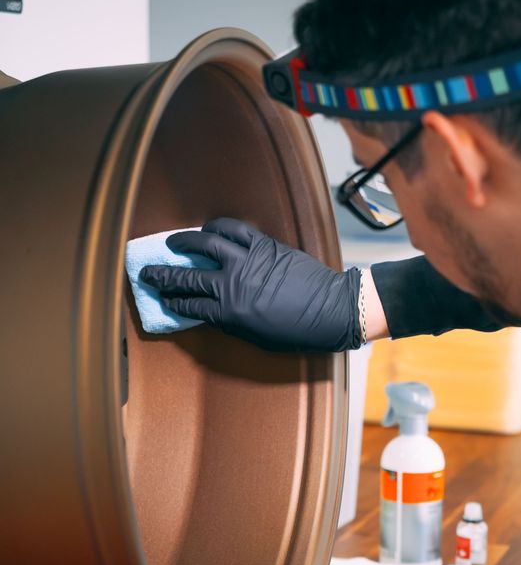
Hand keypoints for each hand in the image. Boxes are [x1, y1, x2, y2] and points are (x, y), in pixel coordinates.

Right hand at [140, 217, 361, 351]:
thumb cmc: (294, 332)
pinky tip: (208, 229)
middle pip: (187, 277)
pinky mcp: (263, 244)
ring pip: (205, 244)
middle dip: (163, 276)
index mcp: (229, 312)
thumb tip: (211, 310)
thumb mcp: (255, 337)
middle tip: (147, 273)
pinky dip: (217, 227)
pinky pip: (233, 229)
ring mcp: (246, 260)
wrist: (330, 310)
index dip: (171, 302)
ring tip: (173, 243)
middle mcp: (231, 284)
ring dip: (184, 242)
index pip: (189, 305)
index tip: (161, 299)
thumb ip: (229, 322)